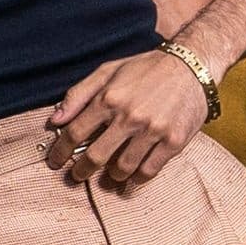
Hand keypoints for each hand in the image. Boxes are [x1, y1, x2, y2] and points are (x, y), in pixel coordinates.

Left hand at [46, 47, 209, 189]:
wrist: (191, 66)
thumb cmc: (145, 68)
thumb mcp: (107, 71)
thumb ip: (78, 94)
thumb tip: (55, 120)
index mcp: (110, 98)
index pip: (75, 133)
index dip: (60, 151)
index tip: (55, 162)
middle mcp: (130, 116)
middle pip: (96, 156)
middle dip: (81, 170)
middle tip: (77, 175)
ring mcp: (153, 130)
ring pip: (123, 168)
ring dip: (111, 176)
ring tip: (109, 174)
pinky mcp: (173, 141)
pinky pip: (149, 171)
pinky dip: (137, 179)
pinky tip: (132, 177)